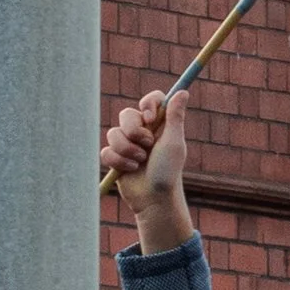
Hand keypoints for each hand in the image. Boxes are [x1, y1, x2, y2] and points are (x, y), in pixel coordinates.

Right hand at [100, 90, 193, 251]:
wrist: (153, 198)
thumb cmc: (167, 172)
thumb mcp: (173, 143)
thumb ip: (175, 117)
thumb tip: (183, 91)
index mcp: (159, 125)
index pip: (152, 100)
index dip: (148, 104)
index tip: (150, 118)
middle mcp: (143, 131)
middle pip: (126, 114)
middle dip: (134, 131)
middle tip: (147, 146)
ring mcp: (128, 144)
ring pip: (113, 133)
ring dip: (127, 150)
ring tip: (139, 163)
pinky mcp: (116, 158)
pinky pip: (106, 150)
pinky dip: (118, 162)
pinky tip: (129, 171)